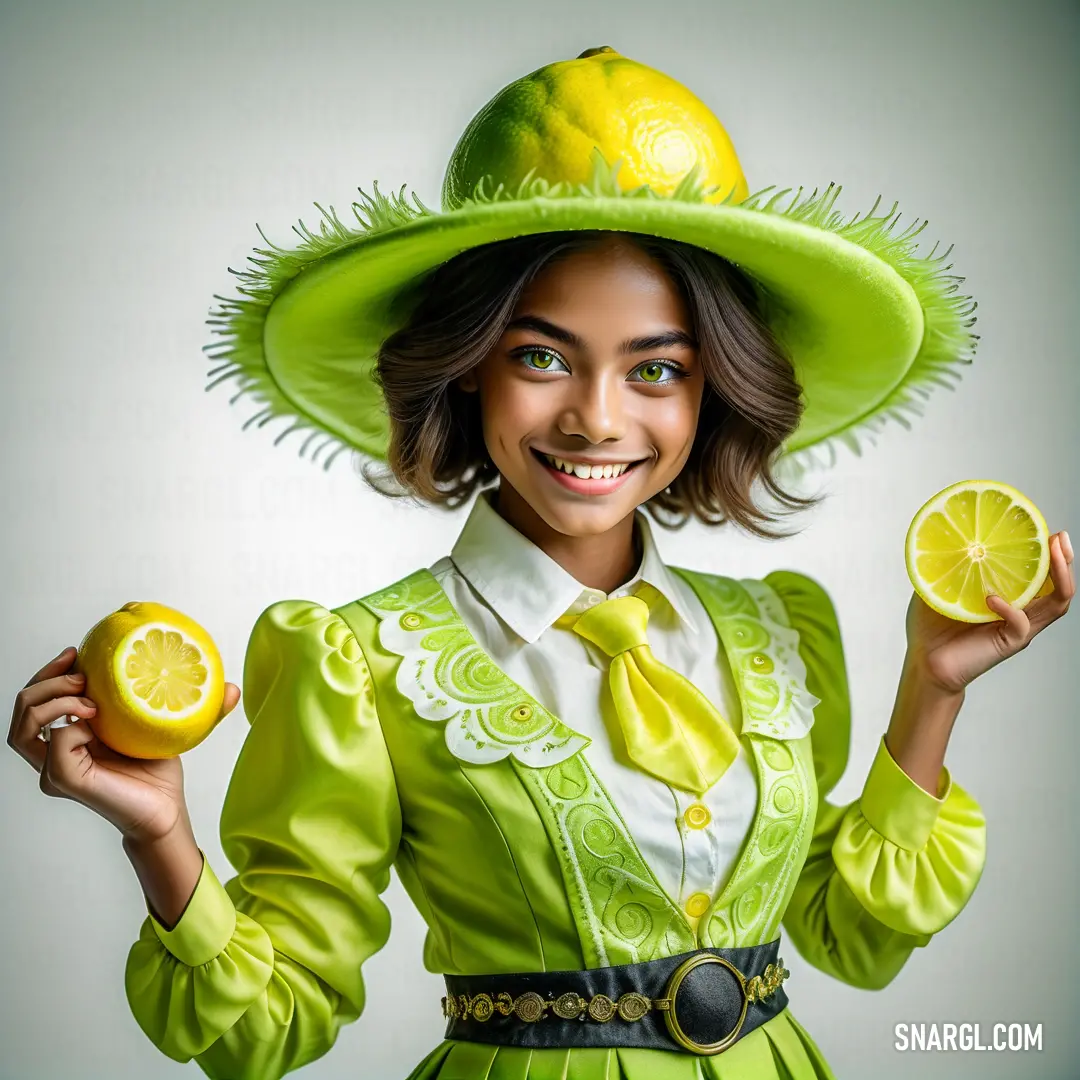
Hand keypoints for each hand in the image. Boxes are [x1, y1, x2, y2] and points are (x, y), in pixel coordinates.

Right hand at [8, 645, 240, 843]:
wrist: (165, 811)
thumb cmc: (158, 773)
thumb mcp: (169, 726)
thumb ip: (196, 704)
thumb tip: (232, 686)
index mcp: (69, 736)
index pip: (37, 700)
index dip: (49, 673)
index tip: (76, 653)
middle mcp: (54, 753)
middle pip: (22, 709)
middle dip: (46, 681)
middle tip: (82, 674)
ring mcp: (55, 768)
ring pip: (24, 727)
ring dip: (53, 700)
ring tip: (88, 696)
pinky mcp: (66, 780)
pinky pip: (57, 742)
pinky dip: (73, 724)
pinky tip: (97, 720)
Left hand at [904, 529, 1073, 694]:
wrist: (924, 663)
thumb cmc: (930, 629)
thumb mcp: (936, 589)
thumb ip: (943, 568)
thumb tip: (935, 538)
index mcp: (1009, 600)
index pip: (1040, 577)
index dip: (1050, 556)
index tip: (1049, 532)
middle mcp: (1020, 613)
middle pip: (1059, 588)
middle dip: (1065, 561)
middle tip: (1060, 538)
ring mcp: (1017, 629)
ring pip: (1056, 604)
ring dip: (1059, 578)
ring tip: (1052, 555)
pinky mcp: (1008, 644)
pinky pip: (1022, 625)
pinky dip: (1011, 609)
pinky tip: (992, 598)